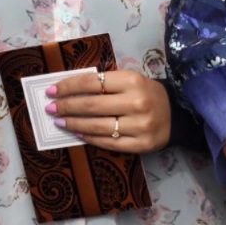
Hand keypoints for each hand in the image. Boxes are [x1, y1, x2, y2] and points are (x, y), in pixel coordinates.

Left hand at [44, 69, 170, 153]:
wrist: (175, 113)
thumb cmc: (145, 92)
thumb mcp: (129, 80)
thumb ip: (105, 83)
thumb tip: (70, 89)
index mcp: (132, 81)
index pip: (93, 82)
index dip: (69, 87)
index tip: (52, 90)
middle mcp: (136, 102)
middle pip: (92, 105)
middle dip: (67, 106)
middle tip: (50, 108)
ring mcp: (139, 126)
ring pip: (97, 126)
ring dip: (73, 123)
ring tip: (59, 121)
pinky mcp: (141, 145)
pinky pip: (109, 142)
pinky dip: (90, 137)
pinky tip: (78, 133)